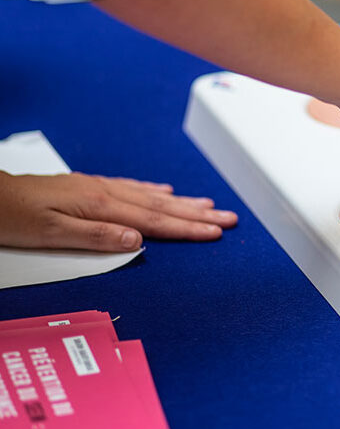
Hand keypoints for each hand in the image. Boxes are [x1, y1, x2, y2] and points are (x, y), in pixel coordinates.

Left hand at [0, 172, 237, 251]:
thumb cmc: (13, 217)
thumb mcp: (52, 234)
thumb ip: (97, 237)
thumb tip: (137, 240)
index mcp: (100, 206)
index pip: (153, 221)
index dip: (187, 228)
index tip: (216, 232)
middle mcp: (104, 193)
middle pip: (161, 206)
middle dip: (198, 214)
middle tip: (229, 218)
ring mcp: (98, 188)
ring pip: (151, 196)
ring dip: (183, 202)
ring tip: (209, 205)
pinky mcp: (89, 188)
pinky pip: (133, 188)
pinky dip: (154, 191)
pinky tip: (165, 191)